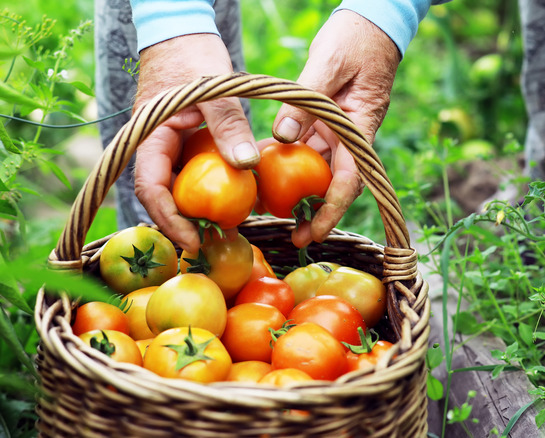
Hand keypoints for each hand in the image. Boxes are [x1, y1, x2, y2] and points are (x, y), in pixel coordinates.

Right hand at [132, 34, 258, 252]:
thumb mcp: (215, 90)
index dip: (169, 218)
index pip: (150, 188)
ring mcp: (169, 147)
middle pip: (163, 196)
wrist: (182, 35)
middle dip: (185, 223)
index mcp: (149, 137)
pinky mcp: (185, 145)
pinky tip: (236, 199)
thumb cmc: (192, 57)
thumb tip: (247, 166)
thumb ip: (228, 125)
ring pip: (180, 187)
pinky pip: (195, 173)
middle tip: (214, 243)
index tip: (192, 239)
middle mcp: (154, 148)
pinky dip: (211, 188)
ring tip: (227, 228)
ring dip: (199, 209)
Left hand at [271, 10, 401, 247]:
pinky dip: (291, 160)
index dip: (332, 210)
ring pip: (319, 168)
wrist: (371, 23)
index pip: (350, 179)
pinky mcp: (327, 120)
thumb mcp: (327, 64)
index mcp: (358, 126)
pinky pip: (309, 146)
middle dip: (316, 212)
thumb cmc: (355, 39)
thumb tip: (281, 137)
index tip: (315, 232)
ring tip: (274, 210)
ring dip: (301, 190)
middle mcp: (351, 134)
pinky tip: (267, 168)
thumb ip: (305, 102)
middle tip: (294, 237)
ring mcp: (339, 129)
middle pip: (335, 182)